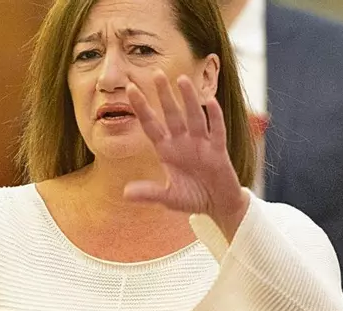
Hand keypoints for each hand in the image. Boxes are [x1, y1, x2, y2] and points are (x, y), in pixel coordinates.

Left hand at [123, 71, 248, 239]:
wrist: (217, 205)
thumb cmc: (192, 197)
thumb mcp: (168, 197)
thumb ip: (149, 193)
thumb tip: (125, 193)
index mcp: (167, 150)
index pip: (151, 125)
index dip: (141, 108)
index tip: (130, 89)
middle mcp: (182, 142)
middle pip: (171, 115)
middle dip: (164, 96)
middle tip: (156, 73)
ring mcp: (201, 144)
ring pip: (193, 117)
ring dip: (188, 100)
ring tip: (182, 80)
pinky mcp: (218, 151)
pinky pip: (216, 131)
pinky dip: (214, 117)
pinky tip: (210, 101)